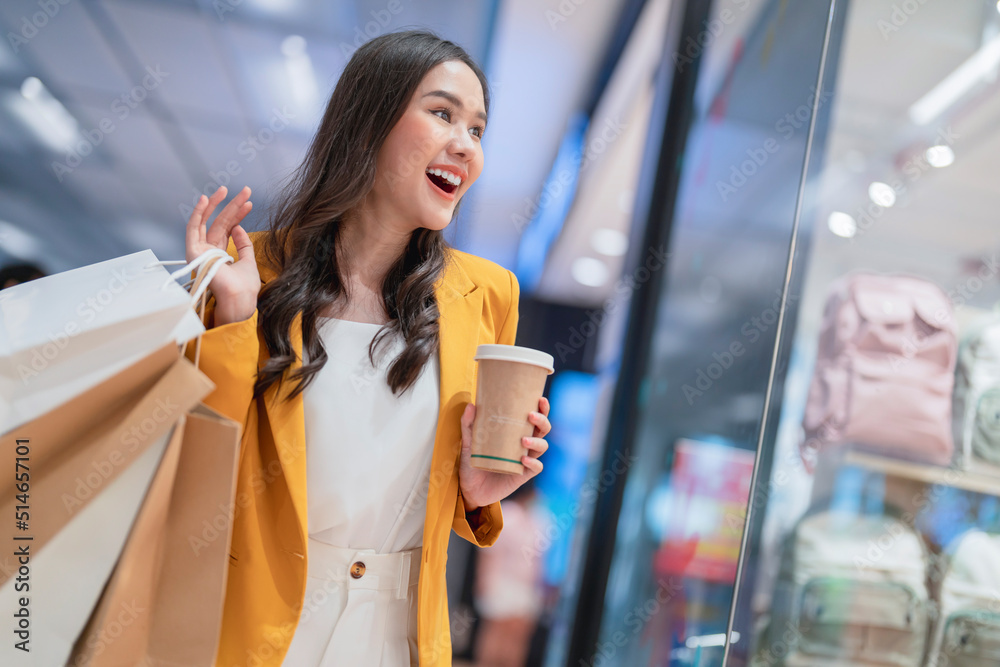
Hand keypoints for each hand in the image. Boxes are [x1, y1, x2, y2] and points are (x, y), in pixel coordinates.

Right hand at [185, 185, 258, 324]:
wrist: (238, 298)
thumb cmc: (244, 286)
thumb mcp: (248, 260)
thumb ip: (244, 244)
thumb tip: (239, 227)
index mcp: (221, 254)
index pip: (228, 229)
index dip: (238, 215)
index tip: (249, 204)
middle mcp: (209, 251)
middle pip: (220, 222)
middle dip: (232, 206)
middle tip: (246, 191)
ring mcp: (200, 251)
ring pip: (207, 221)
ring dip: (216, 204)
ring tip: (226, 189)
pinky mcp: (192, 251)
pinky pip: (193, 228)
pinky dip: (197, 213)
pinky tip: (206, 200)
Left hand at [458, 396, 550, 510]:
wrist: (469, 488)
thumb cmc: (472, 462)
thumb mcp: (469, 442)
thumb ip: (468, 424)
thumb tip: (471, 405)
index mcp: (515, 432)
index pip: (533, 418)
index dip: (542, 408)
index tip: (540, 399)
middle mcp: (524, 444)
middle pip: (543, 430)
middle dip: (542, 421)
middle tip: (530, 415)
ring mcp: (525, 459)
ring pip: (542, 446)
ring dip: (537, 441)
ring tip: (523, 440)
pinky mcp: (523, 475)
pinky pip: (536, 467)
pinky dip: (533, 462)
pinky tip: (523, 459)